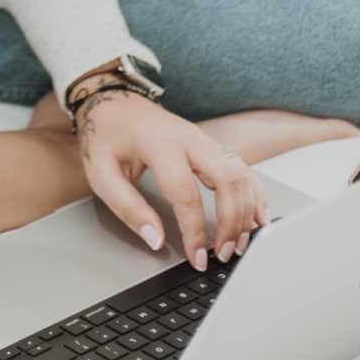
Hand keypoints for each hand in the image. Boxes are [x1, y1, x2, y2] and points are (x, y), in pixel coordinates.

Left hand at [74, 81, 270, 270]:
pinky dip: (254, 193)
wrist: (111, 101)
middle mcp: (188, 138)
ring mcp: (202, 138)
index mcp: (159, 144)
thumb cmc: (105, 136)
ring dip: (246, 211)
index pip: (186, 194)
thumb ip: (128, 208)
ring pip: (239, 174)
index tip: (196, 258)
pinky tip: (258, 217)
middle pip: (226, 180)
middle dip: (232, 222)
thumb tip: (155, 240)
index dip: (194, 232)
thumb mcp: (101, 173)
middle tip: (224, 253)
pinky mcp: (209, 143)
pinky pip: (241, 167)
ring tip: (240, 244)